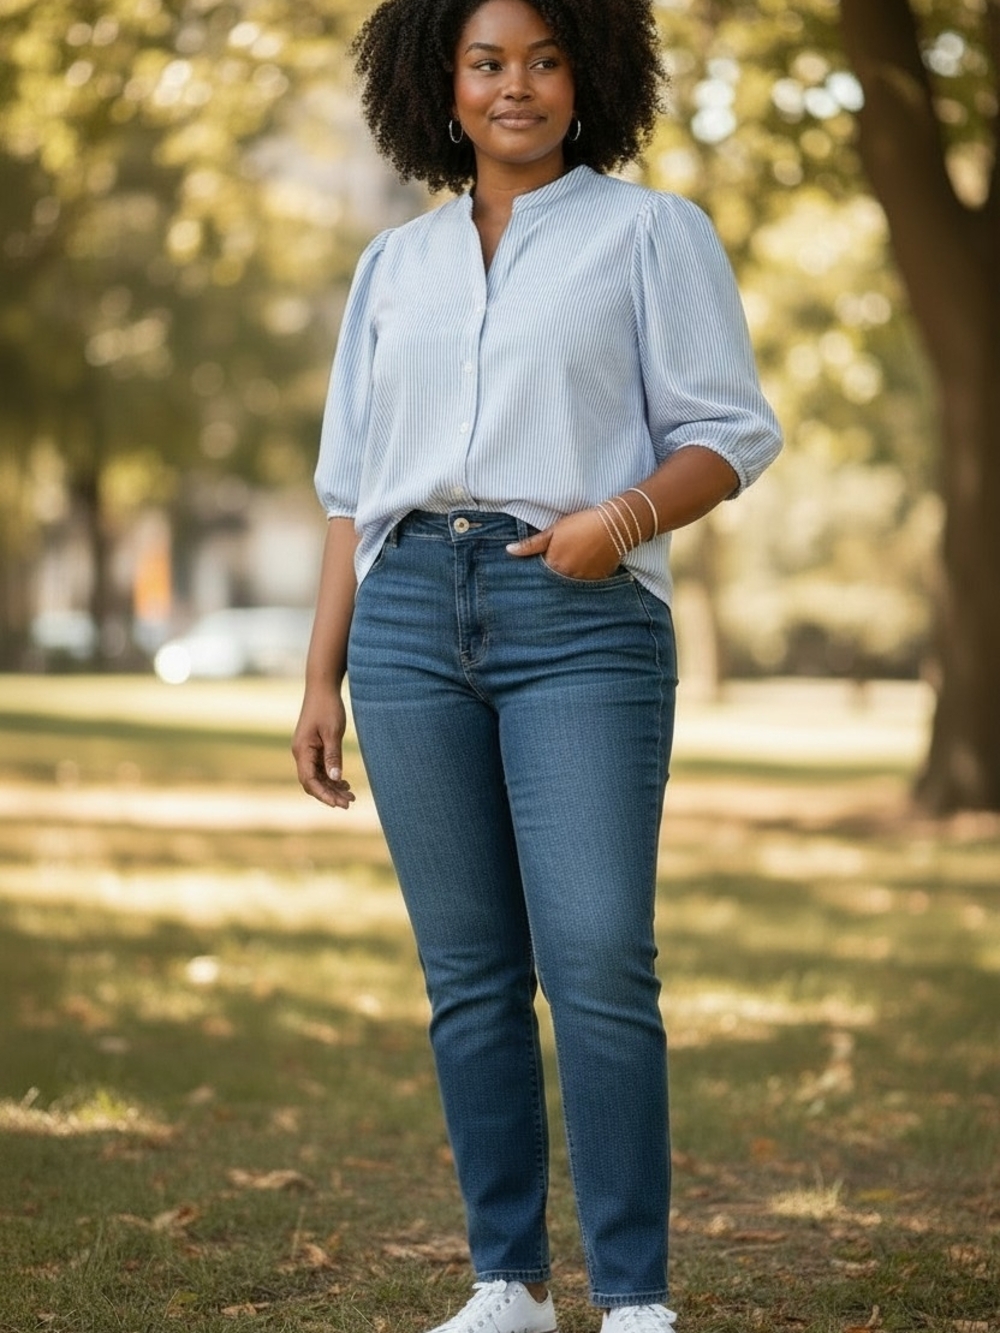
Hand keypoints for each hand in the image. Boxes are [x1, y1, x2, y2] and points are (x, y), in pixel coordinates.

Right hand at [292, 685, 355, 810]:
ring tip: (351, 796)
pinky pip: (320, 768)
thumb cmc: (327, 707)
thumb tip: (334, 779)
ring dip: (332, 787)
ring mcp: (307, 751)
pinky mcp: (313, 747)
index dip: (323, 794)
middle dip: (329, 794)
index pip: (309, 781)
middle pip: (313, 782)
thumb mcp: (333, 732)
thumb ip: (333, 756)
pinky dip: (331, 777)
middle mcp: (301, 753)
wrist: (322, 688)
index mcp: (302, 751)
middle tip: (349, 803)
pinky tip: (344, 783)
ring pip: (317, 777)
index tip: (339, 804)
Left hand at [506, 506, 621, 579]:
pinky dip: (585, 574)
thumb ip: (531, 544)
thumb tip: (509, 551)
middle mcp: (567, 577)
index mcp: (554, 565)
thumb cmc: (581, 524)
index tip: (546, 557)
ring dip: (571, 573)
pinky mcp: (599, 580)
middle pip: (555, 579)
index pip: (540, 573)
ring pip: (571, 581)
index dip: (541, 565)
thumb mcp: (553, 531)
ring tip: (578, 556)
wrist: (614, 525)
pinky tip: (588, 560)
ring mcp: (584, 580)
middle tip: (565, 555)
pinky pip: (587, 582)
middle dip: (556, 571)